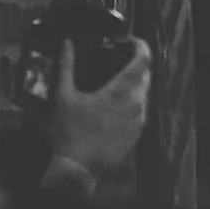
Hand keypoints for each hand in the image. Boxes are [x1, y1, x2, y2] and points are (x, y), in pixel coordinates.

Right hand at [47, 39, 151, 179]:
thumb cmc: (71, 131)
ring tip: (114, 79)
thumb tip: (67, 43)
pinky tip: (114, 103)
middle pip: (145, 75)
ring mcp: (140, 119)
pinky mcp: (138, 133)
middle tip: (118, 57)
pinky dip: (132, 100)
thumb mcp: (63, 96)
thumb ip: (66, 66)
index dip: (141, 46)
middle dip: (135, 63)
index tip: (130, 40)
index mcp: (121, 91)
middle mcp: (137, 103)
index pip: (143, 60)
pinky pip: (141, 110)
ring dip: (134, 82)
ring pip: (144, 93)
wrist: (81, 168)